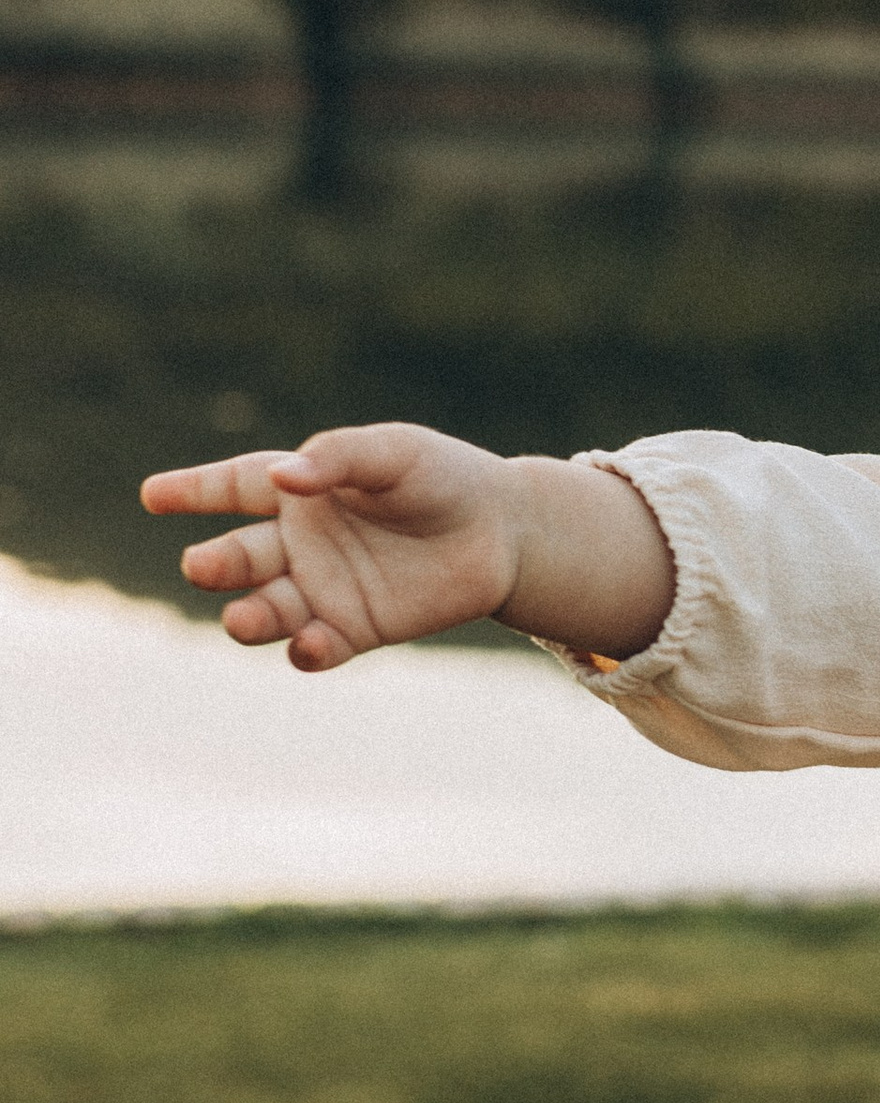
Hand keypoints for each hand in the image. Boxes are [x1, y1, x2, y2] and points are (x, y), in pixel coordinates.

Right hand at [140, 426, 674, 669]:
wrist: (504, 532)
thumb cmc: (443, 478)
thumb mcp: (393, 452)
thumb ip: (338, 459)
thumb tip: (285, 479)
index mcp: (302, 491)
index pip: (235, 488)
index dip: (193, 491)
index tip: (152, 496)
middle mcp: (302, 542)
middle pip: (242, 556)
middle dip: (218, 564)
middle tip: (202, 567)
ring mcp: (325, 588)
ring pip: (269, 609)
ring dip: (250, 617)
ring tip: (242, 619)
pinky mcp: (357, 628)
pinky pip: (318, 646)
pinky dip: (308, 649)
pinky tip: (311, 644)